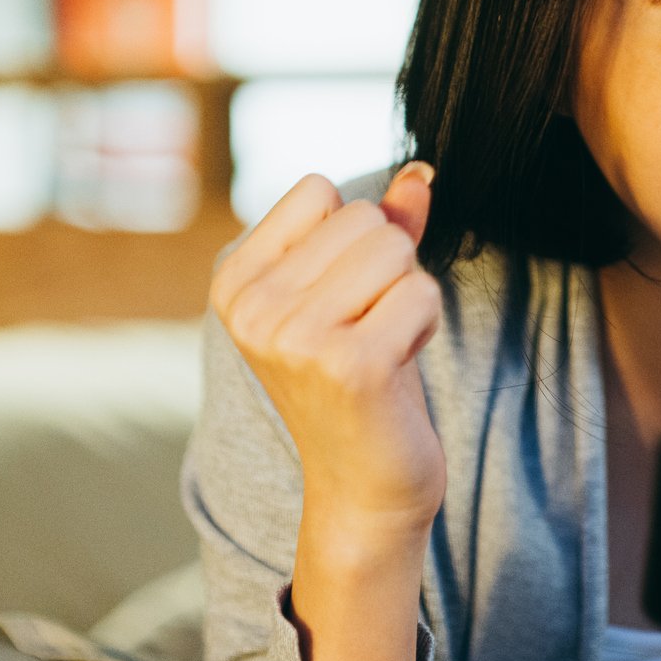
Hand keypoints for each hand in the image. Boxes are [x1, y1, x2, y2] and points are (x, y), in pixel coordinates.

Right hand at [208, 161, 446, 538]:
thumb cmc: (360, 385)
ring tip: (381, 348)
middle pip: (365, 219)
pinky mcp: (349, 365)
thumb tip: (422, 169)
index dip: (353, 240)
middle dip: (389, 269)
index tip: (342, 301)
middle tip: (367, 332)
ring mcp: (295, 337)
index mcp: (236, 283)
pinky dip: (425, 325)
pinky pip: (422, 292)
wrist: (363, 490)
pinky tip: (395, 369)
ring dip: (409, 296)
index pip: (320, 191)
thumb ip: (381, 228)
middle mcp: (253, 308)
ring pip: (396, 250)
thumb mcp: (356, 296)